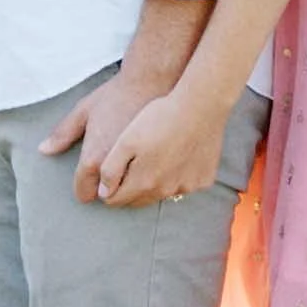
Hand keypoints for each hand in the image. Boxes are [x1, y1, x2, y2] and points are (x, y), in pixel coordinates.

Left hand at [39, 66, 168, 203]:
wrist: (160, 83)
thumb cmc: (120, 95)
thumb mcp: (85, 110)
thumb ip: (63, 134)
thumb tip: (44, 149)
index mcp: (95, 161)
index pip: (84, 194)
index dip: (85, 183)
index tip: (92, 172)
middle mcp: (119, 175)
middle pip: (110, 201)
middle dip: (110, 187)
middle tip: (116, 163)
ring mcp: (149, 179)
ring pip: (136, 199)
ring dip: (134, 187)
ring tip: (138, 161)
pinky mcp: (173, 177)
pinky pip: (160, 192)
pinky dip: (158, 183)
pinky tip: (159, 161)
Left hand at [94, 79, 231, 208]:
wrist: (201, 106)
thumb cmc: (160, 118)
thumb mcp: (126, 140)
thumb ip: (111, 170)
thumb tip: (103, 192)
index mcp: (143, 183)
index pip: (115, 201)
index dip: (107, 187)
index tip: (111, 170)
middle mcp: (165, 192)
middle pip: (137, 200)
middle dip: (129, 187)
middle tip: (132, 160)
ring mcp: (187, 187)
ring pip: (161, 193)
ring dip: (155, 181)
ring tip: (156, 153)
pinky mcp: (203, 180)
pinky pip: (184, 184)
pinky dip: (178, 175)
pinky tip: (178, 153)